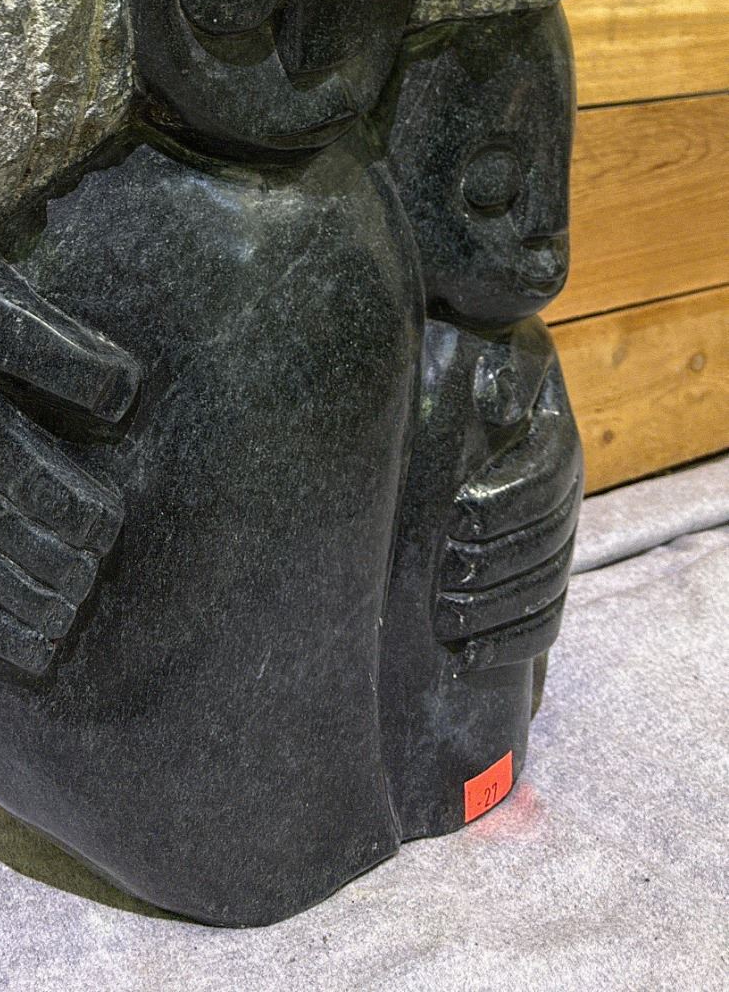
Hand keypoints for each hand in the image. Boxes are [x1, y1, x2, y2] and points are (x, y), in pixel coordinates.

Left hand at [434, 336, 582, 670]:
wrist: (470, 385)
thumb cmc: (476, 360)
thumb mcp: (497, 350)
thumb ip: (507, 371)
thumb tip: (501, 408)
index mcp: (555, 441)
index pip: (546, 481)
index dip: (504, 502)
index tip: (454, 518)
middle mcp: (563, 491)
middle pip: (546, 543)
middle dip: (494, 567)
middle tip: (441, 581)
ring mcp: (554, 534)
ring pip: (545, 586)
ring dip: (496, 609)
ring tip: (444, 620)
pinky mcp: (538, 568)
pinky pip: (547, 618)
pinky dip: (512, 642)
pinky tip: (470, 655)